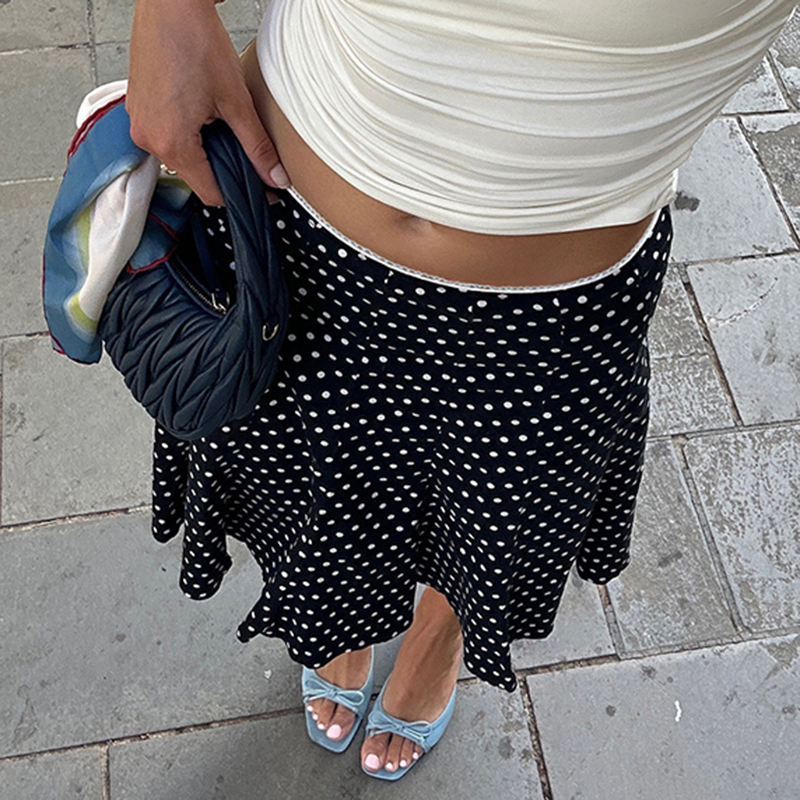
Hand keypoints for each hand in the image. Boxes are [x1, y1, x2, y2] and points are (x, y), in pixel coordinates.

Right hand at [126, 0, 288, 206]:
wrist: (169, 2)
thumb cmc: (195, 40)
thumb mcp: (236, 102)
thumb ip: (257, 147)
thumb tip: (276, 177)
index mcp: (170, 143)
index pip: (210, 193)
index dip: (240, 193)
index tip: (262, 190)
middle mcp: (148, 138)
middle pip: (196, 176)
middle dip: (224, 169)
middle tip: (250, 154)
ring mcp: (139, 123)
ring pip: (183, 157)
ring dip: (207, 150)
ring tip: (225, 124)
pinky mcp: (139, 108)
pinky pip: (168, 136)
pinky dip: (190, 134)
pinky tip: (205, 113)